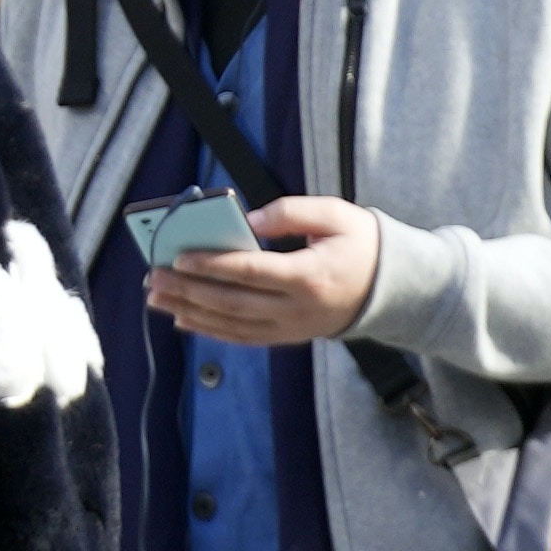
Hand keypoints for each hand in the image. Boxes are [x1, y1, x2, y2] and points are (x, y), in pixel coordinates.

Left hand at [147, 200, 382, 347]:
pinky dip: (211, 330)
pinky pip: (243, 338)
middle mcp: (298, 309)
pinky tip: (184, 319)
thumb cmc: (362, 244)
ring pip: (232, 325)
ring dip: (190, 311)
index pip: (251, 272)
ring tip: (157, 297)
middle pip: (233, 302)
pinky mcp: (289, 336)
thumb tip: (247, 221)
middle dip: (188, 290)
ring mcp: (293, 328)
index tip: (178, 257)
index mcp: (310, 276)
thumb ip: (290, 212)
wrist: (396, 290)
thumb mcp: (335, 214)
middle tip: (153, 278)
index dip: (212, 266)